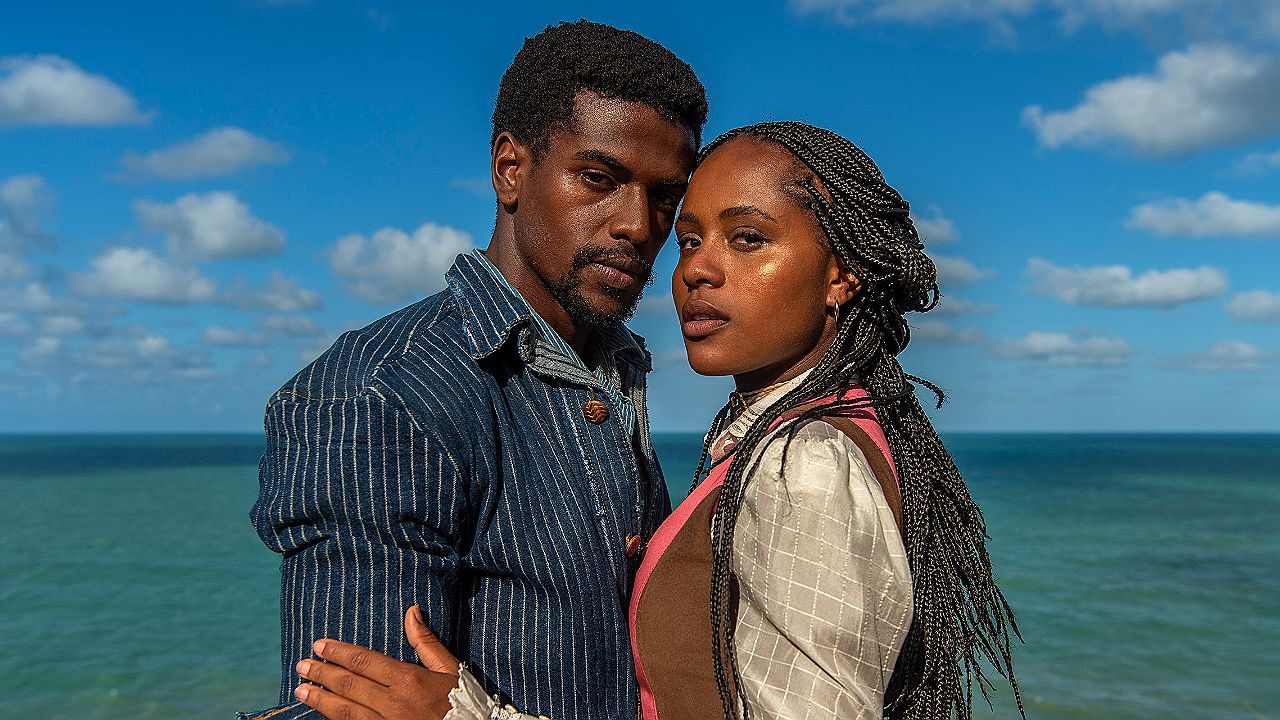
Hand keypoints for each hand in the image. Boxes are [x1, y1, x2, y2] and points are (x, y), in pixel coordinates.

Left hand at [295, 605, 461, 719]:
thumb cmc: (463, 702)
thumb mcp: (450, 669)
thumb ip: (426, 642)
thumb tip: (411, 611)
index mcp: (408, 680)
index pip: (363, 661)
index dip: (338, 653)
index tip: (319, 645)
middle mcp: (393, 703)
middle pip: (349, 685)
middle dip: (322, 674)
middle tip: (302, 665)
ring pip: (345, 711)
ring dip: (320, 699)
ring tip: (301, 690)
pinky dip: (335, 719)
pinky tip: (322, 713)